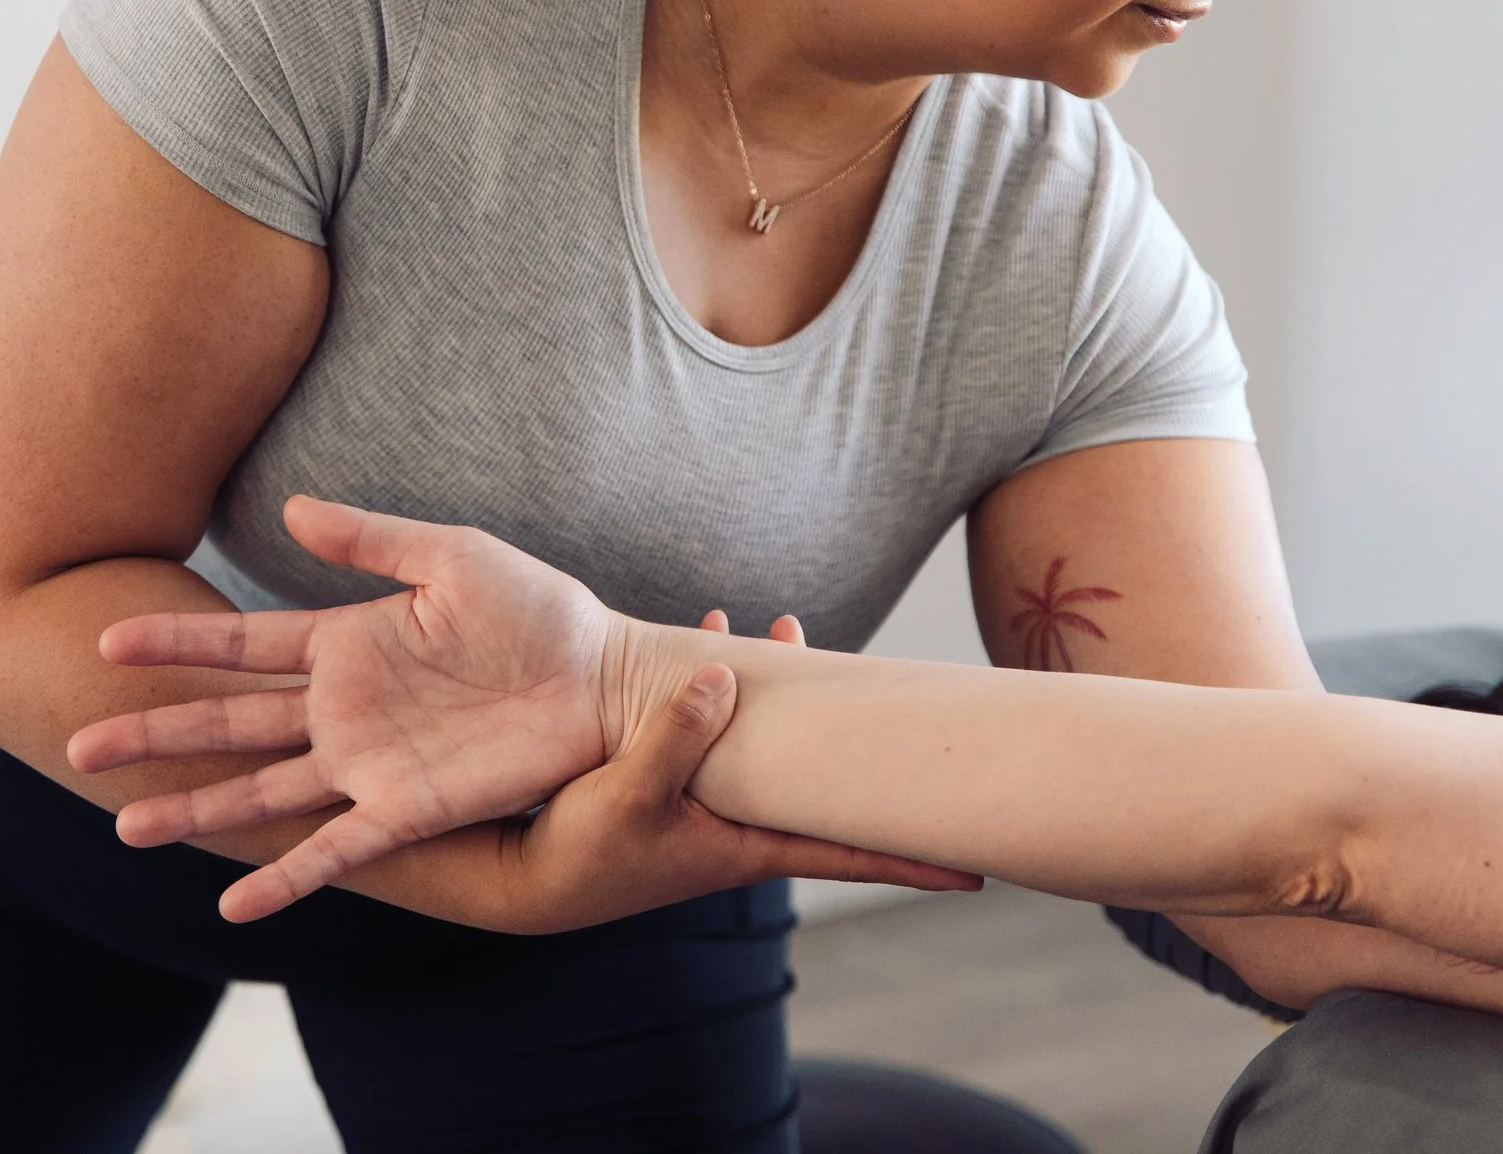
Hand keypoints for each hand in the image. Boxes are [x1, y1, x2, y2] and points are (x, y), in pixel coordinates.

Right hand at [68, 496, 628, 920]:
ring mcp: (370, 764)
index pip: (242, 642)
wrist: (610, 678)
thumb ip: (371, 539)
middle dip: (156, 733)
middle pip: (229, 722)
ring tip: (125, 828)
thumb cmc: (541, 613)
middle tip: (77, 746)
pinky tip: (234, 908)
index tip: (106, 638)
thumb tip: (288, 511)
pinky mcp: (410, 808)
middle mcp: (345, 709)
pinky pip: (336, 850)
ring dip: (196, 809)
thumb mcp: (453, 557)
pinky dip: (285, 877)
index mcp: (349, 644)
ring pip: (261, 791)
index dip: (177, 642)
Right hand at [488, 644, 978, 933]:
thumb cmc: (582, 852)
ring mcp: (709, 800)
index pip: (852, 853)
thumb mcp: (629, 794)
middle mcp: (741, 823)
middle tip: (893, 689)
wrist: (522, 875)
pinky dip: (720, 685)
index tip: (979, 870)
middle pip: (824, 776)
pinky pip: (716, 723)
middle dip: (855, 732)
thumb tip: (732, 672)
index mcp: (749, 845)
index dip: (914, 858)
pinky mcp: (671, 778)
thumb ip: (678, 734)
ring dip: (781, 689)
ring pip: (771, 741)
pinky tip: (709, 637)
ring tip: (782, 627)